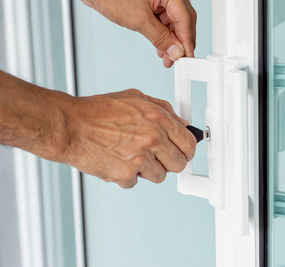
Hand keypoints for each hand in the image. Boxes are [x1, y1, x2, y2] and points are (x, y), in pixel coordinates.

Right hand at [66, 89, 196, 187]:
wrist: (70, 127)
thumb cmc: (98, 112)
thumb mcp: (135, 98)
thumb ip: (163, 110)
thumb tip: (182, 123)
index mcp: (159, 119)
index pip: (189, 143)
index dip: (187, 150)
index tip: (183, 153)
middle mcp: (153, 138)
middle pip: (179, 164)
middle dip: (170, 162)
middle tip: (158, 158)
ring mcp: (141, 158)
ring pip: (160, 176)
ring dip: (148, 170)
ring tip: (132, 157)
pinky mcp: (126, 174)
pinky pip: (137, 182)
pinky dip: (128, 176)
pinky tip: (117, 161)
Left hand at [82, 0, 196, 67]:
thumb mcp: (138, 19)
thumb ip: (160, 37)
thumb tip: (175, 52)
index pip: (186, 19)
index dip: (187, 41)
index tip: (186, 58)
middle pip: (183, 21)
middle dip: (180, 43)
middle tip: (177, 60)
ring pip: (174, 24)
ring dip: (171, 42)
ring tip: (167, 58)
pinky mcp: (153, 5)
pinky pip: (164, 22)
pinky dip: (163, 36)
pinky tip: (160, 48)